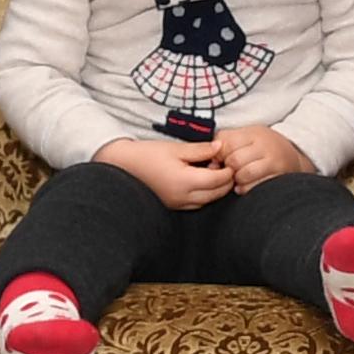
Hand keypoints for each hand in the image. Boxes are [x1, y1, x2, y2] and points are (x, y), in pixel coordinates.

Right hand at [97, 136, 234, 210]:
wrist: (122, 166)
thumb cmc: (147, 154)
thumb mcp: (176, 148)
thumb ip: (200, 149)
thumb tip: (220, 147)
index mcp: (185, 182)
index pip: (217, 181)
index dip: (228, 171)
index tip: (231, 161)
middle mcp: (182, 197)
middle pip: (216, 194)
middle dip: (225, 182)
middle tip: (227, 166)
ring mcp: (177, 204)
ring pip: (207, 201)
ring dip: (215, 189)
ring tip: (213, 172)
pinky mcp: (172, 206)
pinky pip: (196, 204)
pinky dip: (204, 195)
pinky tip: (201, 181)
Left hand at [208, 125, 313, 191]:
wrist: (293, 155)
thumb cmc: (262, 146)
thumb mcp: (247, 135)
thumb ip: (226, 142)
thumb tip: (212, 161)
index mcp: (254, 134)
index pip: (228, 143)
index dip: (220, 154)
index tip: (221, 159)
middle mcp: (265, 146)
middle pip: (235, 160)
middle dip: (228, 168)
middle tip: (229, 170)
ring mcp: (273, 163)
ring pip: (244, 174)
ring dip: (236, 180)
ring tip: (237, 178)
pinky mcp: (277, 178)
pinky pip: (255, 187)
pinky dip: (245, 188)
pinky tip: (244, 186)